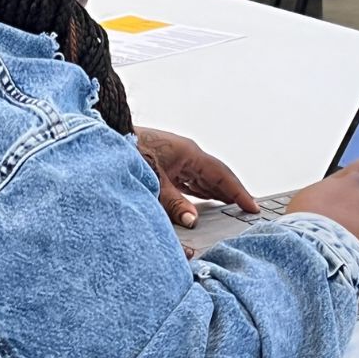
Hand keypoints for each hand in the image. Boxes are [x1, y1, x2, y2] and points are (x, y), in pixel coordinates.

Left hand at [135, 127, 259, 230]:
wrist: (106, 136)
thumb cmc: (128, 149)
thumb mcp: (154, 181)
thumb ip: (174, 203)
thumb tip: (192, 220)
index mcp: (189, 152)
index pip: (222, 175)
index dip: (238, 192)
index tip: (252, 207)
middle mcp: (185, 153)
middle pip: (215, 176)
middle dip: (231, 193)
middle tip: (246, 211)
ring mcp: (175, 157)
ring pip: (202, 177)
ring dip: (215, 192)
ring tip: (230, 208)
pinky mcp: (163, 163)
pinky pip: (189, 179)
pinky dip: (198, 191)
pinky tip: (200, 201)